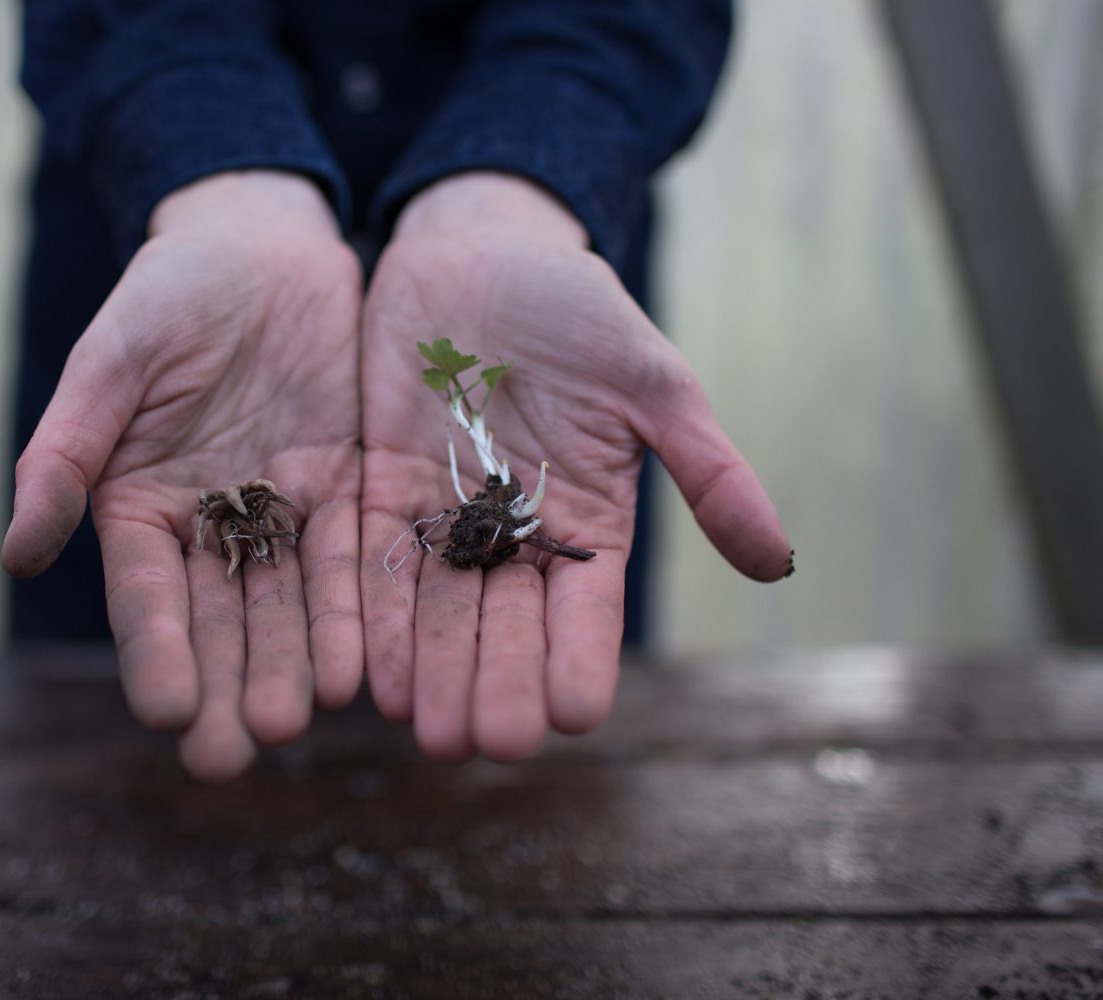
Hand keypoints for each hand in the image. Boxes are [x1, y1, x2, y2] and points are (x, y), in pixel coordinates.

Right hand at [3, 171, 362, 781]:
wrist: (262, 244)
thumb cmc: (170, 291)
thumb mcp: (109, 360)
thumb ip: (66, 452)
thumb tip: (17, 554)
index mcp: (137, 503)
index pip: (146, 594)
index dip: (156, 652)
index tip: (164, 712)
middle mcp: (208, 525)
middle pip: (217, 619)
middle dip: (223, 685)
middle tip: (229, 756)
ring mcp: (279, 512)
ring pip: (285, 605)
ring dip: (288, 666)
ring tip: (293, 725)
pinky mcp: (343, 490)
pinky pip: (350, 560)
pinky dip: (352, 613)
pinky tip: (358, 667)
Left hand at [359, 173, 791, 761]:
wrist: (478, 250)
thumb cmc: (576, 308)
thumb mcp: (653, 382)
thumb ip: (709, 471)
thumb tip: (782, 564)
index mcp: (586, 523)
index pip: (585, 612)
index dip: (579, 662)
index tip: (573, 716)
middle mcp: (512, 537)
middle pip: (504, 628)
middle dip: (495, 686)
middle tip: (485, 744)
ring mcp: (440, 518)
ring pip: (437, 611)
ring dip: (431, 672)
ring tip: (428, 729)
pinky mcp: (376, 490)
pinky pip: (374, 563)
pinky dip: (373, 617)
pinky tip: (369, 671)